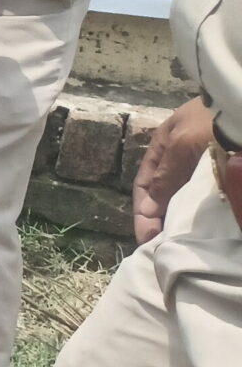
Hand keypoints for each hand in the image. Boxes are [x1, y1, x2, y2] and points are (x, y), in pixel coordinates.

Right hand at [135, 97, 215, 242]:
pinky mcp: (224, 173)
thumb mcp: (181, 145)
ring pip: (186, 197)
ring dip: (182, 218)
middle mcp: (181, 157)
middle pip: (164, 194)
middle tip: (163, 246)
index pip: (145, 185)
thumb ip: (165, 176)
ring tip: (183, 239)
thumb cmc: (212, 121)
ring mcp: (204, 165)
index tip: (146, 238)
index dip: (142, 212)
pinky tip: (206, 224)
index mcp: (163, 147)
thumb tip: (148, 211)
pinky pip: (209, 196)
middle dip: (161, 219)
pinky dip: (204, 212)